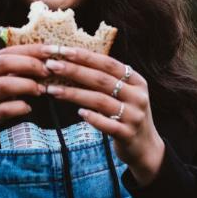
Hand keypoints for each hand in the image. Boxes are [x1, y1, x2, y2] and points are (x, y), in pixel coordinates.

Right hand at [0, 45, 50, 163]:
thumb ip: (8, 73)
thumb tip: (40, 60)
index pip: (5, 52)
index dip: (30, 50)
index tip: (51, 50)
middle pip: (3, 63)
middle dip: (30, 64)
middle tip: (47, 71)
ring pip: (3, 85)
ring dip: (27, 85)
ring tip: (41, 90)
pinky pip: (3, 110)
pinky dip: (20, 107)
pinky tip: (28, 108)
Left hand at [40, 45, 164, 185]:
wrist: (145, 147)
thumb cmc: (126, 114)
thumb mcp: (124, 93)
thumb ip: (106, 79)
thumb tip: (72, 61)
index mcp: (136, 81)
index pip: (108, 63)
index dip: (84, 56)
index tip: (61, 50)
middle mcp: (137, 96)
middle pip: (101, 80)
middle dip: (74, 70)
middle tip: (51, 66)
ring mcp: (134, 116)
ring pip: (100, 101)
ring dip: (74, 94)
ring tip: (52, 90)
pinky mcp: (128, 134)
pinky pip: (107, 125)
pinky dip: (92, 118)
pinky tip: (78, 113)